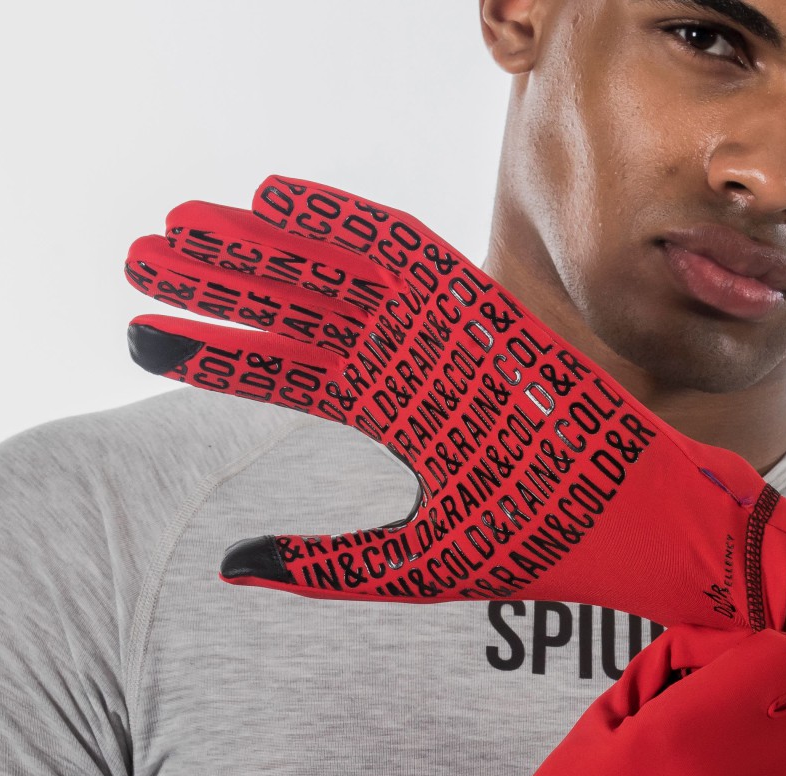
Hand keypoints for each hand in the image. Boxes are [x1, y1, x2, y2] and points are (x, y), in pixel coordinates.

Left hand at [123, 176, 785, 629]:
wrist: (646, 532)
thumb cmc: (549, 549)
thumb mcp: (418, 566)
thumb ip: (325, 566)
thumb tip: (227, 565)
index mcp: (403, 411)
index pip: (290, 367)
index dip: (215, 346)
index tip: (141, 331)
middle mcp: (417, 362)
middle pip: (299, 307)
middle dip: (218, 281)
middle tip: (139, 258)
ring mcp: (453, 336)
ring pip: (337, 275)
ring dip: (261, 245)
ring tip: (181, 227)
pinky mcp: (493, 319)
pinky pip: (414, 256)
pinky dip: (350, 222)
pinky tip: (284, 198)